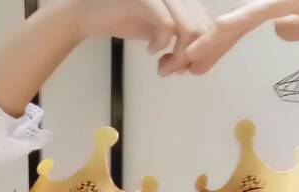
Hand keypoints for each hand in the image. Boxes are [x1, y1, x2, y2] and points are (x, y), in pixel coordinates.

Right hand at [69, 0, 214, 71]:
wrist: (90, 12)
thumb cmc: (125, 18)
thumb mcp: (159, 30)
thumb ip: (179, 40)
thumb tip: (197, 62)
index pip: (208, 25)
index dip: (203, 52)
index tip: (184, 68)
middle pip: (203, 29)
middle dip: (190, 58)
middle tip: (170, 71)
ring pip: (189, 29)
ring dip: (178, 56)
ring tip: (162, 66)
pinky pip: (167, 26)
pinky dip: (161, 44)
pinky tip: (150, 50)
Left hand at [185, 0, 298, 74]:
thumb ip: (294, 24)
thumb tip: (278, 29)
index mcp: (273, 5)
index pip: (234, 29)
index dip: (211, 47)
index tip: (191, 66)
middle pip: (226, 26)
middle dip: (198, 49)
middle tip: (170, 69)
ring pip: (232, 23)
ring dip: (206, 45)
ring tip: (181, 62)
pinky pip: (251, 15)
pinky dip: (228, 30)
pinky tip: (209, 41)